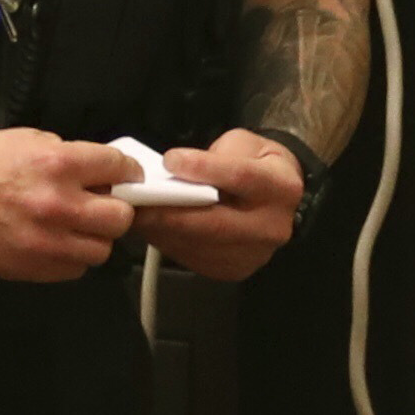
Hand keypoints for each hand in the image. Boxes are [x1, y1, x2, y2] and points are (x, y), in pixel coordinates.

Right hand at [0, 129, 134, 283]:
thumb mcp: (31, 141)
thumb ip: (70, 159)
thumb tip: (100, 176)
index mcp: (60, 163)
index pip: (121, 170)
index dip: (126, 174)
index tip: (124, 179)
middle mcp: (58, 204)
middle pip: (120, 219)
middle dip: (112, 211)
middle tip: (98, 208)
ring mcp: (45, 241)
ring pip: (101, 251)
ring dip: (90, 240)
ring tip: (71, 230)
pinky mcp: (30, 267)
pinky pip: (72, 270)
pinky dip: (67, 259)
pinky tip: (49, 244)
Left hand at [134, 128, 312, 282]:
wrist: (277, 200)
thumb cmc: (256, 165)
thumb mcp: (245, 145)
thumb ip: (215, 155)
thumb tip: (176, 170)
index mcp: (280, 187)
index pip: (240, 177)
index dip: (203, 169)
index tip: (170, 160)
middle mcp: (271, 225)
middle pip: (214, 222)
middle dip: (169, 212)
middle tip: (135, 200)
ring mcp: (253, 253)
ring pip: (198, 244)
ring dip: (160, 230)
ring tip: (136, 212)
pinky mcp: (233, 269)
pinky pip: (192, 258)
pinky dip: (166, 242)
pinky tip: (152, 227)